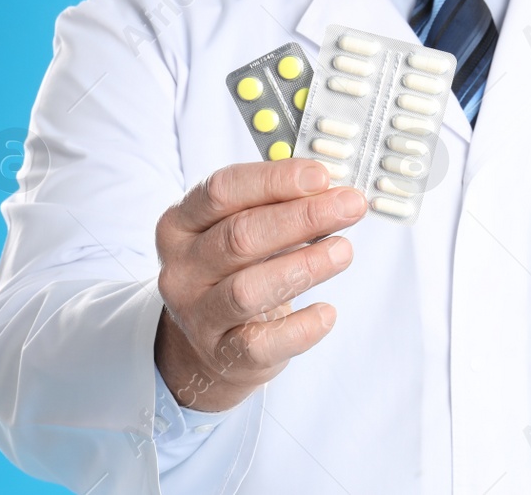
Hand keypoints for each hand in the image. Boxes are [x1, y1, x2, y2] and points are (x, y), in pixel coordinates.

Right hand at [154, 158, 365, 412]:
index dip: (275, 180)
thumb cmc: (236, 271)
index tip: (322, 176)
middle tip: (350, 206)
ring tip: (344, 251)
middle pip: (240, 236)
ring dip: (303, 267)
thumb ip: (277, 205)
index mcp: (180, 225)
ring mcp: (197, 315)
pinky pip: (261, 343)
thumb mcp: (241, 229)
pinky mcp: (223, 354)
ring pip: (248, 290)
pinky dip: (299, 328)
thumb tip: (330, 189)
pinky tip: (327, 313)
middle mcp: (182, 269)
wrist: (209, 344)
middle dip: (303, 217)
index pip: (222, 191)